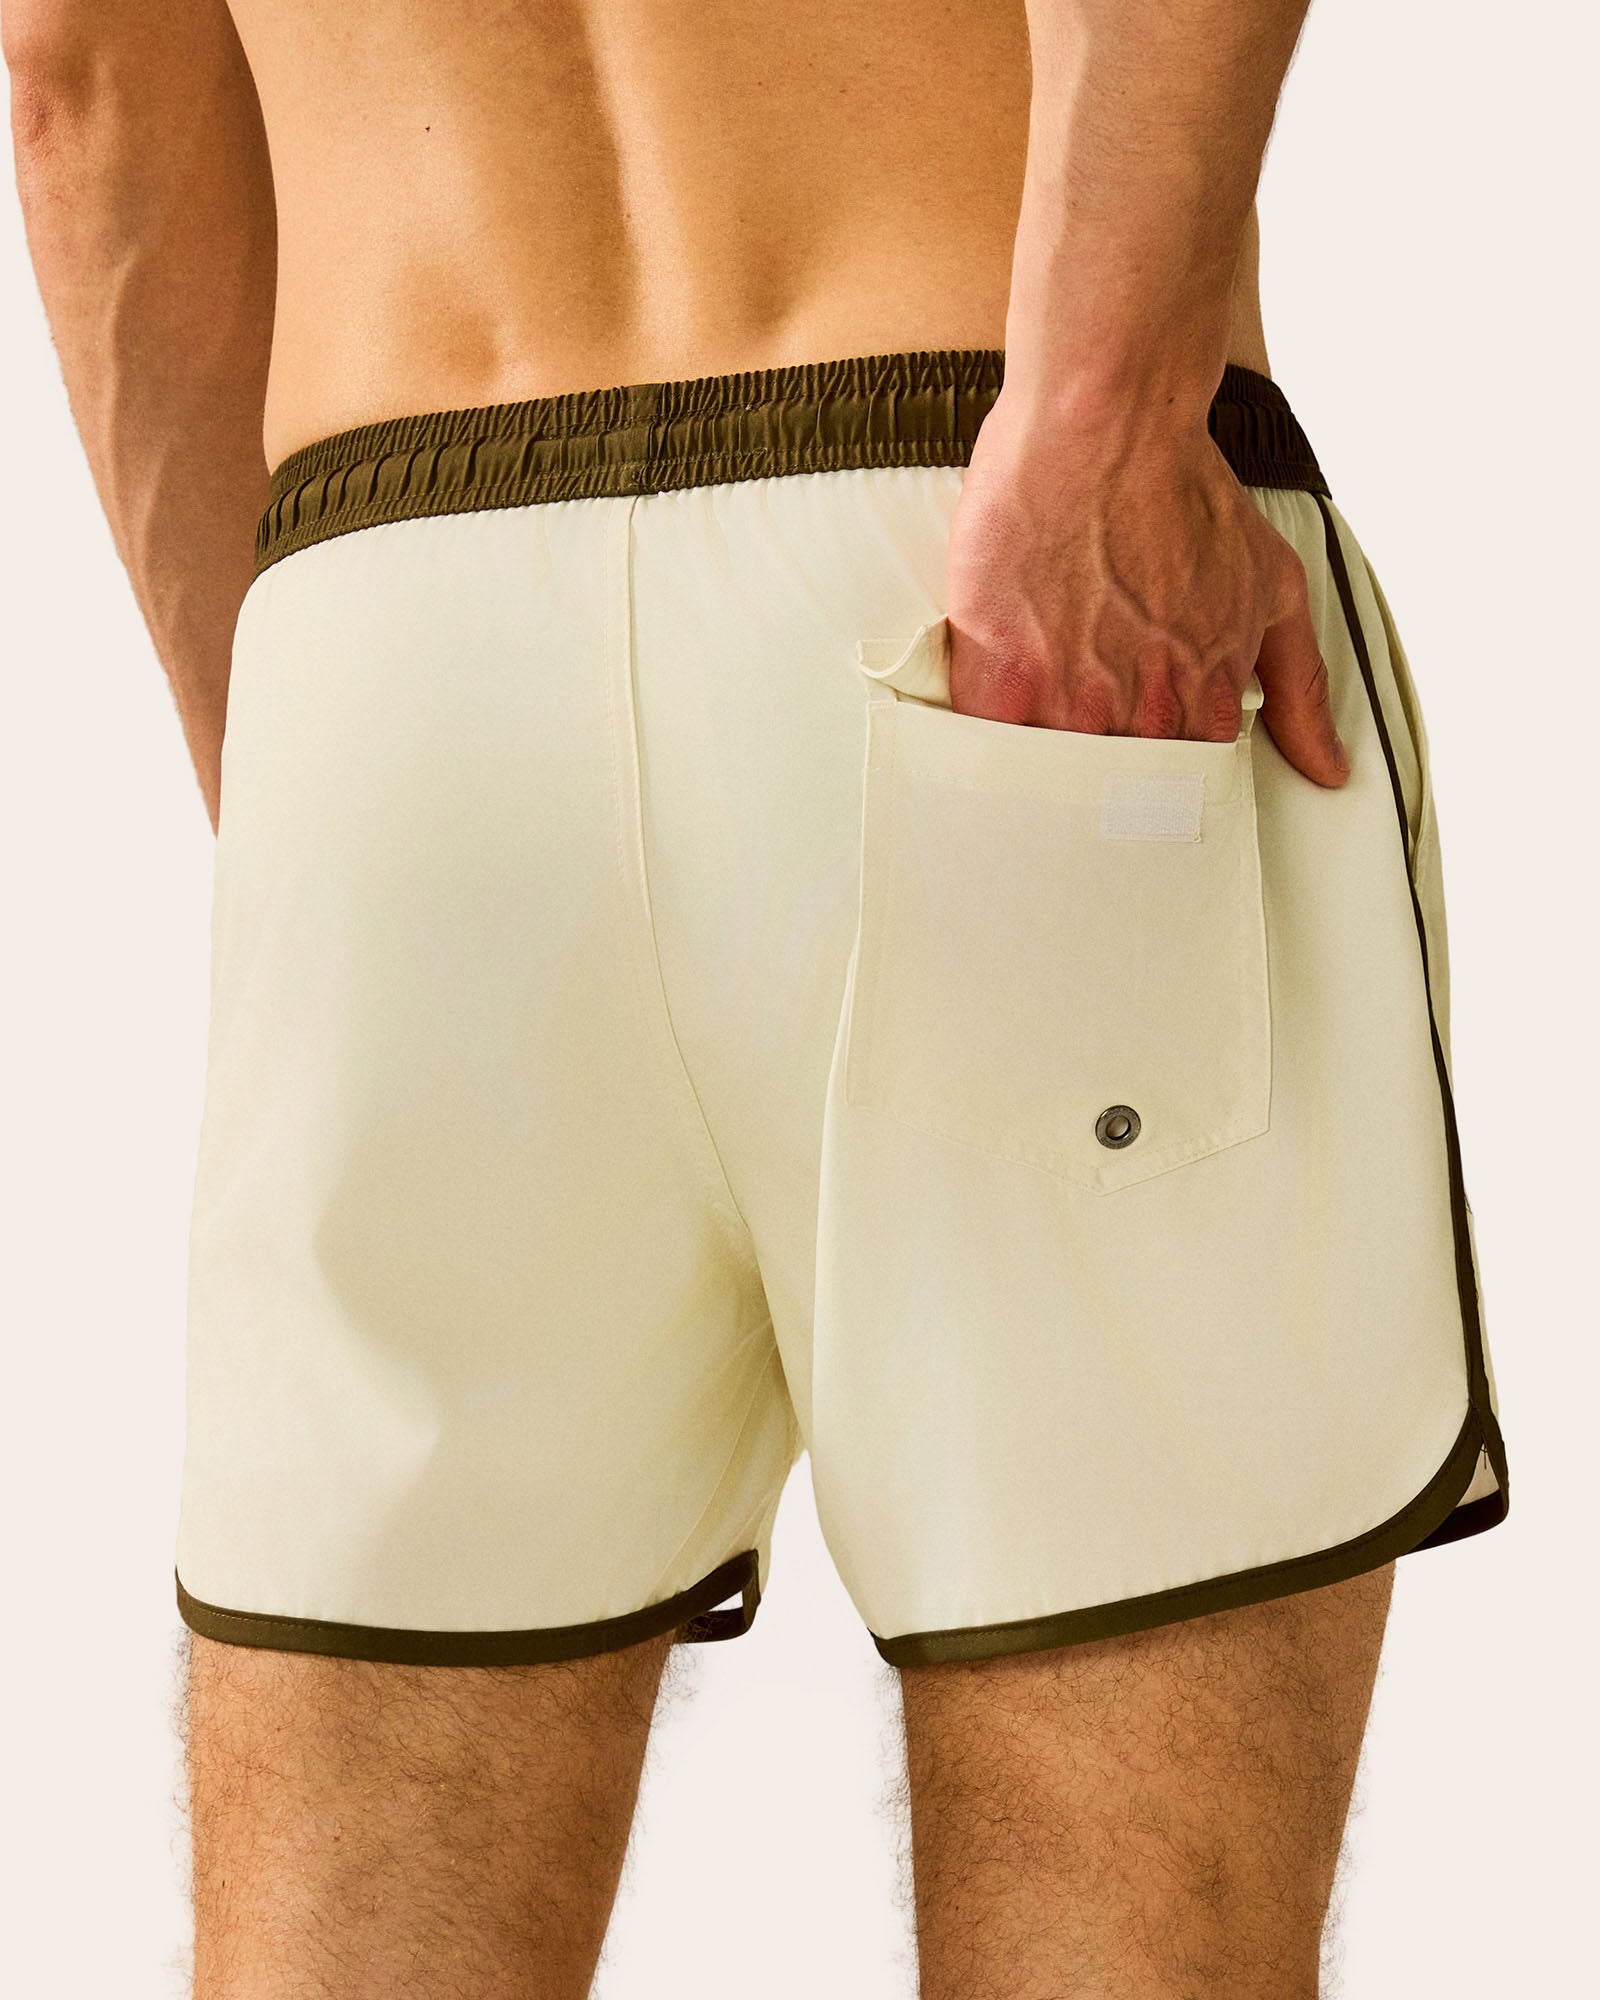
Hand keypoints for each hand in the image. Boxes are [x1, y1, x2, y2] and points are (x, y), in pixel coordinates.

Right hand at [942, 386, 1350, 785]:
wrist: (1108, 427)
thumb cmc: (1184, 493)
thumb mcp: (1274, 587)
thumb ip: (1302, 687)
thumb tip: (1331, 769)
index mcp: (1202, 709)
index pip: (1183, 803)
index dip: (1156, 811)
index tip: (1135, 818)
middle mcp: (1140, 717)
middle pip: (1113, 811)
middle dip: (1096, 821)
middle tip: (1076, 829)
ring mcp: (1067, 703)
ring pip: (1050, 796)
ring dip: (1037, 806)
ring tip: (1022, 809)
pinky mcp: (998, 680)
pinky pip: (985, 758)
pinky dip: (982, 770)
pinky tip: (976, 774)